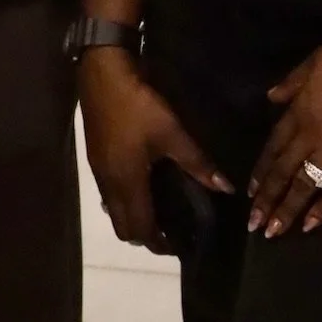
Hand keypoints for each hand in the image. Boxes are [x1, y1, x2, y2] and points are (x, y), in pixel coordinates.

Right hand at [79, 48, 230, 250]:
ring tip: (160, 210)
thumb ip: (197, 162)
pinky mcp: (96, 158)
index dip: (160, 244)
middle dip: (145, 236)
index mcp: (127, 183)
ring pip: (114, 211)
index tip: (180, 246)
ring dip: (134, 218)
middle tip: (171, 231)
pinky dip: (125, 201)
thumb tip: (225, 188)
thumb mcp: (171, 132)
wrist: (102, 74)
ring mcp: (98, 172)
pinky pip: (109, 194)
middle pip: (123, 227)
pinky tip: (143, 184)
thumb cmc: (138, 105)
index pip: (140, 229)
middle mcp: (108, 184)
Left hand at [249, 21, 321, 239]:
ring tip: (274, 232)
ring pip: (305, 184)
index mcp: (298, 112)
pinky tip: (312, 225)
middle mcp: (311, 134)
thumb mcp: (311, 62)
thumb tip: (270, 97)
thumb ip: (290, 84)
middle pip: (284, 171)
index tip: (250, 192)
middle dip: (267, 200)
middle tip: (253, 224)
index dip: (262, 171)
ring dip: (288, 209)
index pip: (273, 147)